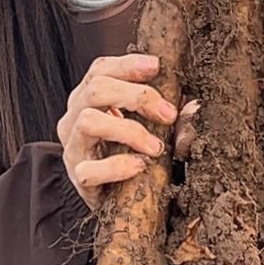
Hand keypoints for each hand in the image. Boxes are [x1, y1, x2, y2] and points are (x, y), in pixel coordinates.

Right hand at [57, 54, 177, 210]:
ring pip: (88, 121)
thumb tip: (190, 106)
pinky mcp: (78, 178)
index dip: (127, 65)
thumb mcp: (141, 125)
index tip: (156, 66)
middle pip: (95, 89)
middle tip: (167, 113)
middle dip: (135, 95)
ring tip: (155, 146)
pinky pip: (89, 169)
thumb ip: (160, 112)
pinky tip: (139, 166)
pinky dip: (117, 166)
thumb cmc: (128, 153)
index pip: (100, 70)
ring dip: (128, 129)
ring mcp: (73, 147)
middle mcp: (74, 118)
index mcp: (87, 98)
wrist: (112, 199)